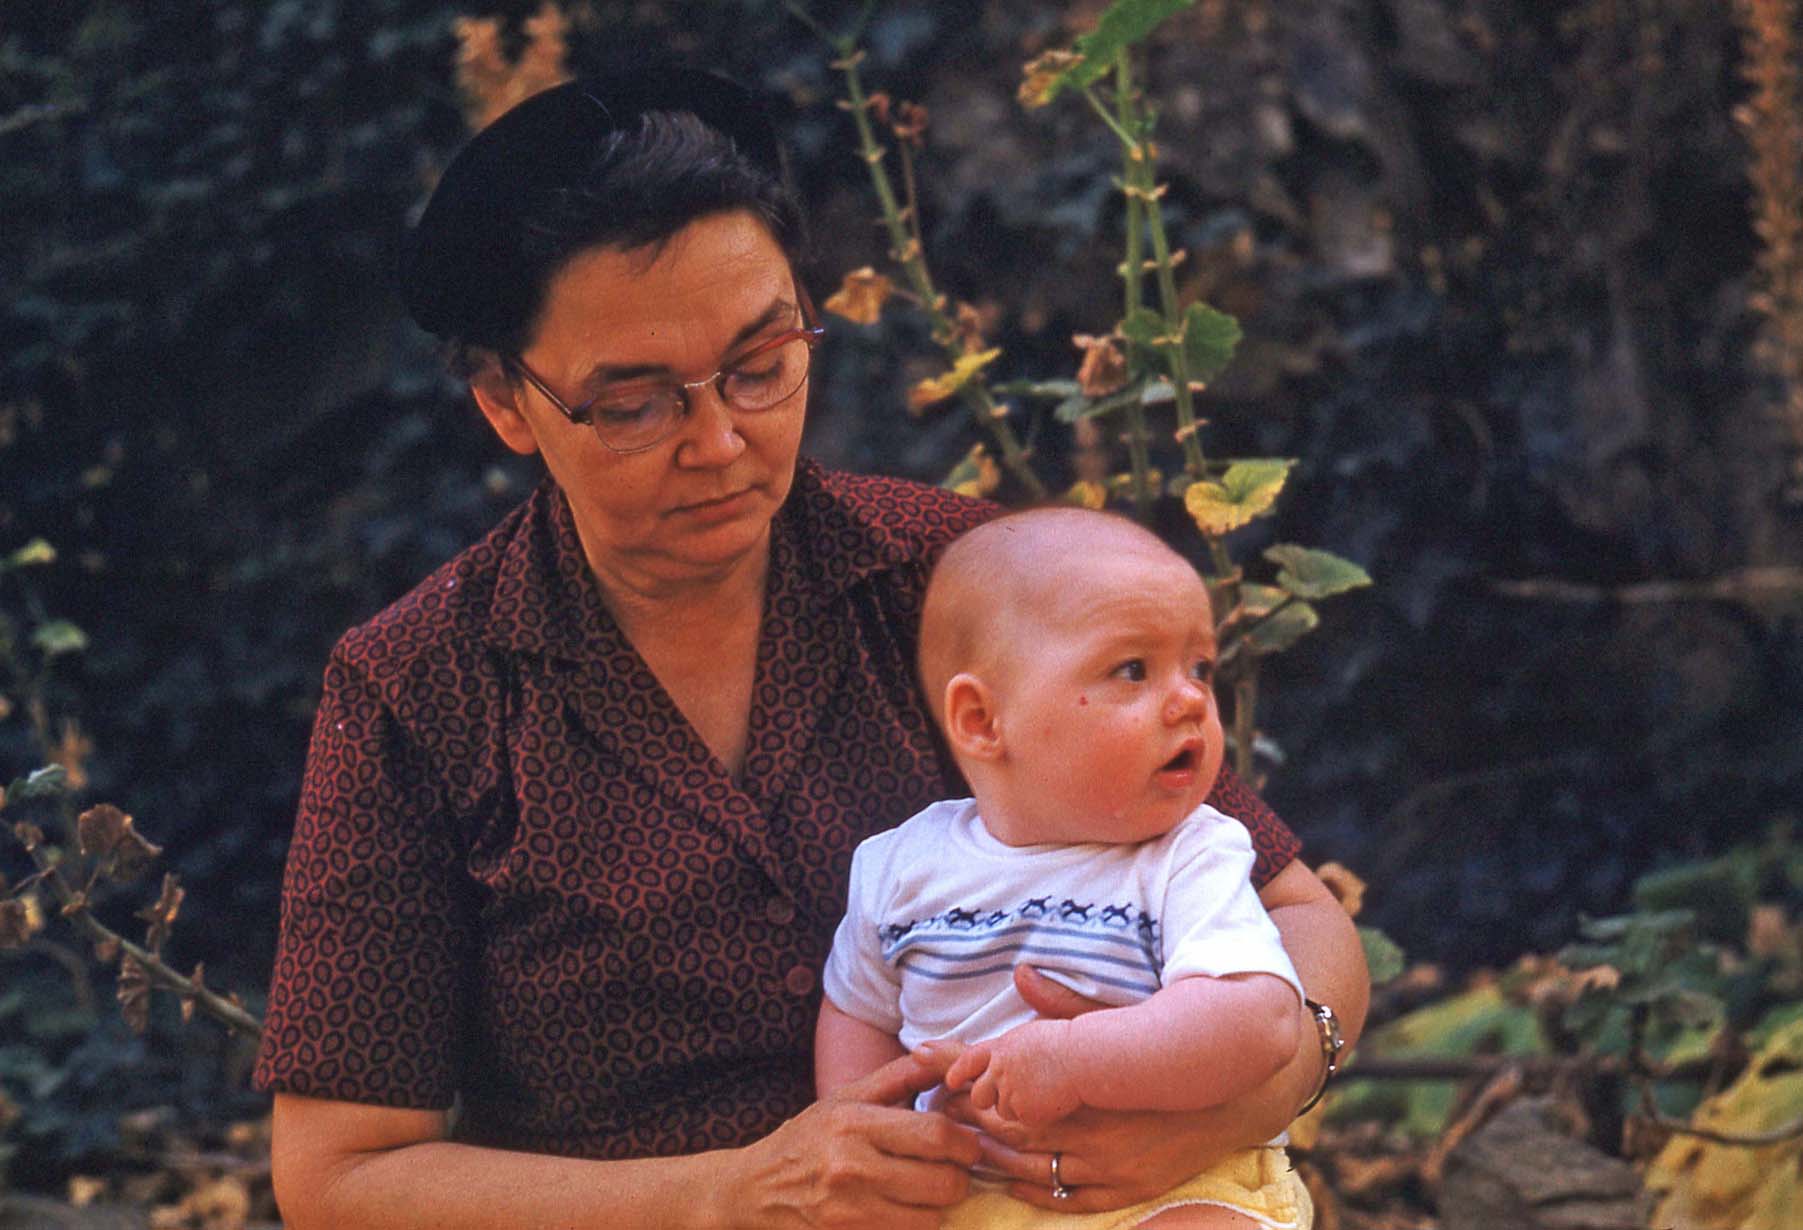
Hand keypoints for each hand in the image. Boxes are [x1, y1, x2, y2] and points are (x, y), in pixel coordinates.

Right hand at [721, 1052, 981, 1228]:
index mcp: (855, 1122)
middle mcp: (852, 1166)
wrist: (755, 1189)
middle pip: (942, 1181)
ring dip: (942, 1206)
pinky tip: (910, 1209)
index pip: (936, 1134)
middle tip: (958, 1171)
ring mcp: (850, 1208)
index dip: (965, 1143)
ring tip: (933, 1190)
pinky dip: (919, 1224)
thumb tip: (944, 1052)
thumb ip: (899, 1076)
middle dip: (961, 1178)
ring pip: (931, 1216)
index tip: (968, 1145)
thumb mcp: (846, 1097)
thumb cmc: (808, 1137)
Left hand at [929, 965, 1294, 1212]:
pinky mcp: (1127, 1189)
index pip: (1011, 1092)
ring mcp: (1112, 1167)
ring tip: (962, 1144)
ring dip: (993, 1158)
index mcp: (1091, 1088)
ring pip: (1033, 1169)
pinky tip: (1007, 1178)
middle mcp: (1098, 1133)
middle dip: (973, 1121)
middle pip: (1013, 1133)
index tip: (939, 1072)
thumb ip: (1065, 1002)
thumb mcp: (1117, 1019)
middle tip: (941, 1110)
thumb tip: (1021, 972)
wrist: (1234, 1096)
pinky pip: (1066, 1199)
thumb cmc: (1168, 1048)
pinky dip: (1032, 1191)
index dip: (972, 1084)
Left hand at [931, 1020, 1081, 1128]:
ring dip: (1017, 1108)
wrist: (1088, 1058)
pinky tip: (1053, 1103)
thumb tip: (1022, 972)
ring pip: (1002, 1111)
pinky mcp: (1023, 1112)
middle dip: (989, 1098)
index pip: (970, 1059)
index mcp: (1003, 1045)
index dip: (956, 1070)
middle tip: (1011, 1095)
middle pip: (979, 1095)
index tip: (949, 1079)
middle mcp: (1000, 1068)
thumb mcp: (1044, 1021)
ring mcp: (1009, 1091)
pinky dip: (1035, 1117)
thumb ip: (1028, 1013)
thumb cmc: (1074, 1040)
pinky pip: (1023, 1122)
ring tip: (1042, 1093)